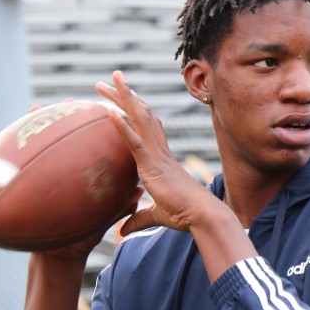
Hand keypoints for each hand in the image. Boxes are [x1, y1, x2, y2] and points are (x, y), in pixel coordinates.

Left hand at [96, 70, 218, 235]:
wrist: (203, 217)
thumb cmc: (185, 216)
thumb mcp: (155, 216)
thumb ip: (138, 219)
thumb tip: (122, 230)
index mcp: (160, 159)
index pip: (145, 127)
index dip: (133, 110)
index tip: (119, 99)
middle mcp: (159, 151)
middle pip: (141, 114)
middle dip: (123, 96)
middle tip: (107, 80)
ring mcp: (157, 156)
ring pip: (140, 118)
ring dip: (124, 97)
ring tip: (110, 79)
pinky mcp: (154, 167)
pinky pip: (135, 143)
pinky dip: (122, 126)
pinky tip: (109, 112)